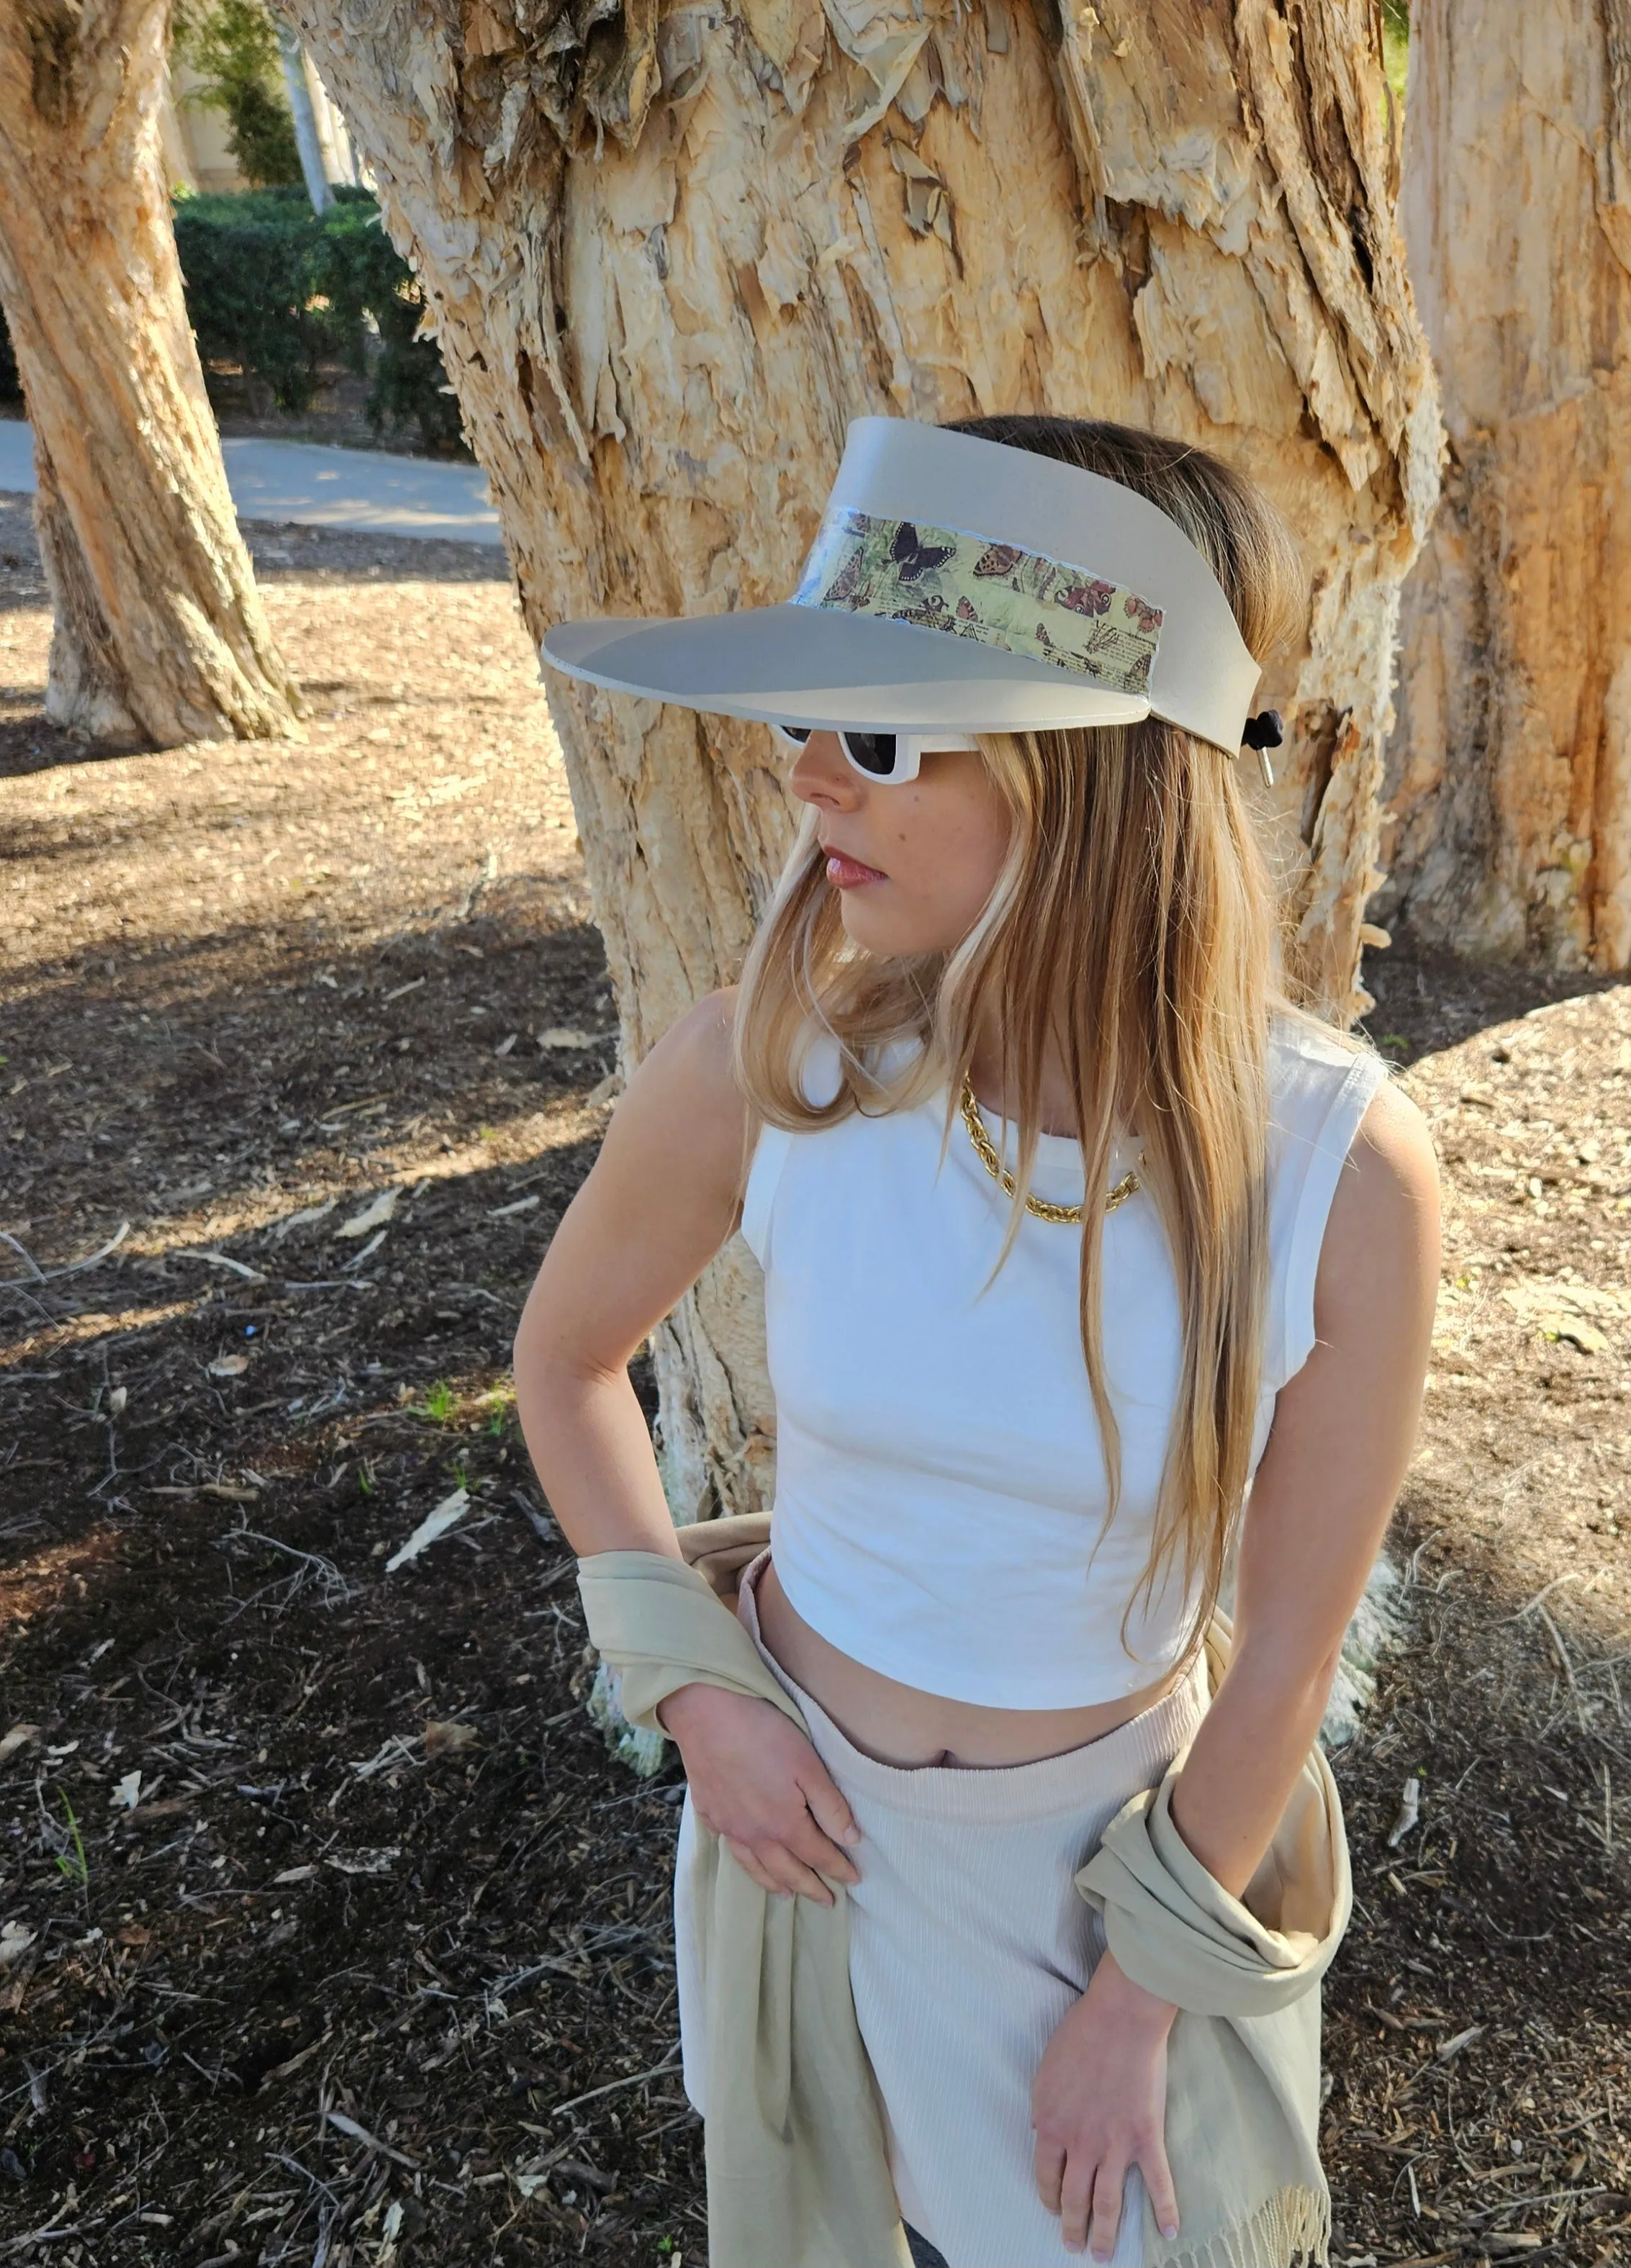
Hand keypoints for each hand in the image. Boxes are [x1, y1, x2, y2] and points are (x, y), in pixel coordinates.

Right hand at [657, 1680, 860, 1905]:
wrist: (705, 1714)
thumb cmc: (763, 1733)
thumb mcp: (809, 1765)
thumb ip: (830, 1806)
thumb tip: (850, 1841)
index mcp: (783, 1824)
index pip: (817, 1855)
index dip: (838, 1869)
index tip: (854, 1880)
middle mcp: (754, 1834)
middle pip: (787, 1870)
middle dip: (809, 1887)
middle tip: (826, 1901)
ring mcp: (728, 1825)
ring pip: (755, 1866)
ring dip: (774, 1883)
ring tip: (786, 1894)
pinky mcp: (708, 1811)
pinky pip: (729, 1847)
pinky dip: (743, 1860)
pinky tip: (746, 1855)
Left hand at [1031, 1952, 1179, 2258]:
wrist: (1120, 2018)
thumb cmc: (1080, 2036)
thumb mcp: (1045, 2072)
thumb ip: (1042, 2108)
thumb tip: (1039, 2131)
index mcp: (1052, 2127)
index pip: (1045, 2177)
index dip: (1048, 2198)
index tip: (1052, 2210)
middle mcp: (1081, 2144)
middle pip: (1075, 2199)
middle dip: (1073, 2228)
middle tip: (1074, 2248)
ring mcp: (1115, 2145)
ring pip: (1109, 2204)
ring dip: (1105, 2235)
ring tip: (1102, 2256)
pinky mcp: (1146, 2138)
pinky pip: (1158, 2183)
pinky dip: (1165, 2211)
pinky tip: (1170, 2232)